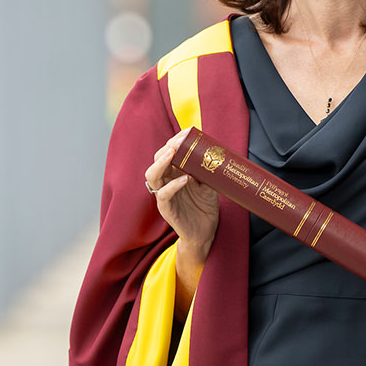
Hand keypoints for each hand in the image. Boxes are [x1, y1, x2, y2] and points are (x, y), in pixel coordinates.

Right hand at [144, 129, 219, 256]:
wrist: (205, 233)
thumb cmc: (205, 207)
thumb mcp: (209, 184)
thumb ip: (207, 170)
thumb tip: (214, 153)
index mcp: (174, 173)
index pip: (168, 152)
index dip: (176, 140)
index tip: (188, 131)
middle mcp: (166, 181)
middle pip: (157, 160)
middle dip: (168, 148)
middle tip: (179, 142)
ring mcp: (164, 195)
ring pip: (152, 175)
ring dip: (161, 163)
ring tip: (173, 154)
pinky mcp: (166, 209)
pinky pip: (163, 195)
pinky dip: (172, 185)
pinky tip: (184, 179)